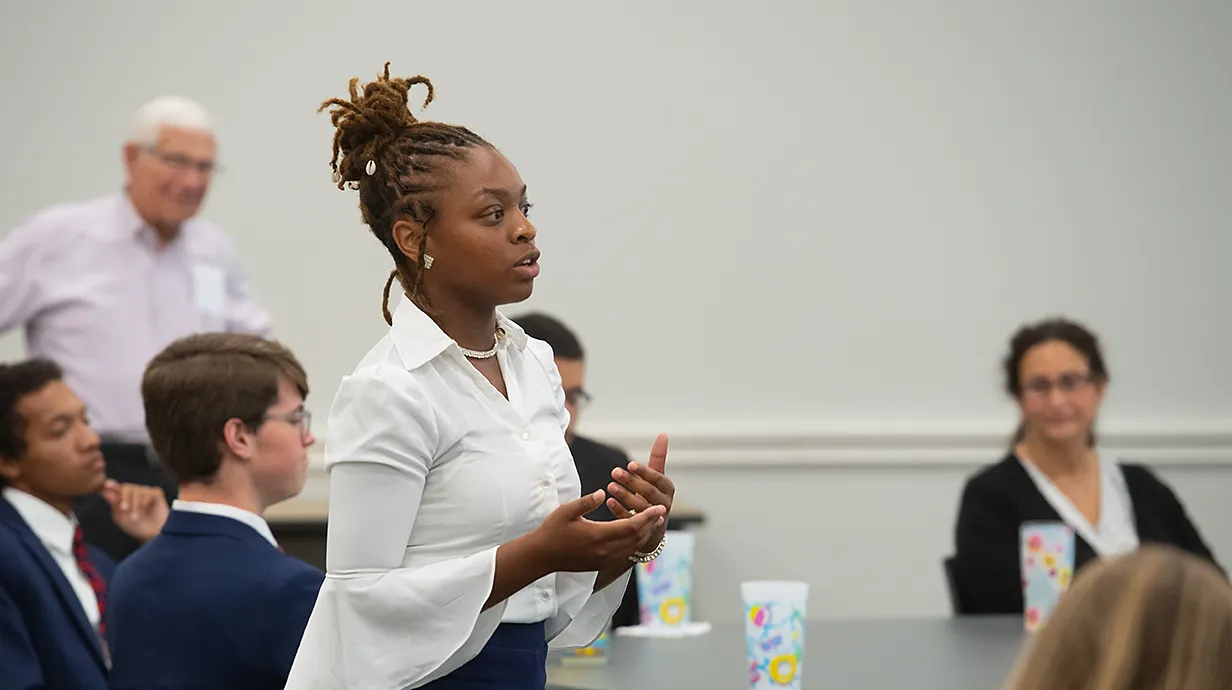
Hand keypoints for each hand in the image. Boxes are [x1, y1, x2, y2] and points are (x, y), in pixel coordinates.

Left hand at [102, 480, 169, 543]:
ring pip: (137, 490)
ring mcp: (145, 491)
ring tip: (136, 516)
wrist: (152, 533)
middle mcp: (134, 492)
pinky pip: (149, 493)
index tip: (106, 484)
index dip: (111, 485)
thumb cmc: (135, 525)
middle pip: (126, 487)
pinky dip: (145, 502)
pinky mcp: (156, 493)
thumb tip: (106, 493)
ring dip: (135, 504)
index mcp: (122, 497)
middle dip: (124, 498)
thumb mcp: (121, 517)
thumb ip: (114, 504)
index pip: (115, 488)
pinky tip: (146, 509)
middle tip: (124, 508)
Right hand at [532, 490, 665, 572]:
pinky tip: (636, 536)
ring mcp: (604, 560)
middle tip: (661, 513)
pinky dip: (634, 544)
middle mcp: (605, 551)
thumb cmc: (552, 531)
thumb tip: (602, 493)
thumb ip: (586, 502)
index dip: (647, 517)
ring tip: (653, 523)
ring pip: (632, 548)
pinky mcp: (601, 564)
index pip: (631, 526)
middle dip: (650, 525)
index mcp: (598, 536)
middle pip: (636, 538)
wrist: (542, 556)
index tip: (659, 508)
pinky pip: (624, 554)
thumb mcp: (566, 511)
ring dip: (644, 535)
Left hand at [606, 433, 674, 551]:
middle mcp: (664, 504)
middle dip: (632, 482)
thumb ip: (658, 458)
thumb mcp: (657, 477)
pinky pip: (630, 520)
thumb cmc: (653, 495)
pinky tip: (609, 501)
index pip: (658, 478)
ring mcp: (654, 519)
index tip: (630, 464)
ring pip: (640, 507)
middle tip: (615, 472)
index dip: (644, 472)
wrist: (654, 528)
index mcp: (668, 489)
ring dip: (624, 496)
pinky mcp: (643, 530)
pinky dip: (619, 511)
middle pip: (648, 492)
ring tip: (610, 486)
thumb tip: (663, 434)